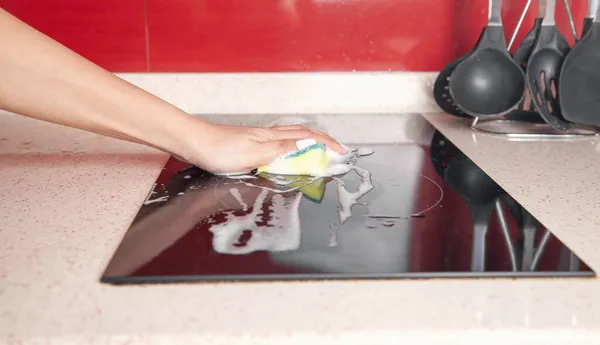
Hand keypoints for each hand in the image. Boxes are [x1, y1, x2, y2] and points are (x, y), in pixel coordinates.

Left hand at [182, 121, 347, 173]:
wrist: (194, 143)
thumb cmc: (219, 150)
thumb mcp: (254, 154)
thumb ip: (282, 150)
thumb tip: (310, 143)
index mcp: (273, 137)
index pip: (308, 138)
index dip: (327, 145)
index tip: (343, 153)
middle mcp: (269, 135)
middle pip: (303, 134)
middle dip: (323, 142)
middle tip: (337, 152)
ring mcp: (259, 139)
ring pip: (292, 138)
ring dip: (310, 144)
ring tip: (321, 153)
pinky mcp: (250, 144)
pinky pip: (281, 144)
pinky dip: (294, 148)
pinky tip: (290, 154)